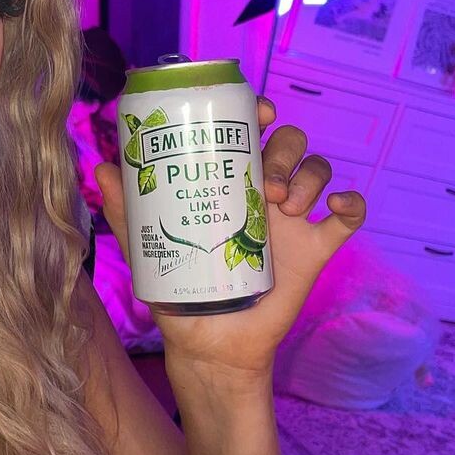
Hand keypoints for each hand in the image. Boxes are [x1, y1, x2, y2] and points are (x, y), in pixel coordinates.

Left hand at [94, 96, 366, 379]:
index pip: (251, 130)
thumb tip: (103, 168)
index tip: (257, 112)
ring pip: (319, 169)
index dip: (259, 110)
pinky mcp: (316, 249)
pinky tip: (332, 207)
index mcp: (228, 182)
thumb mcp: (147, 248)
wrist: (207, 344)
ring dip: (310, 176)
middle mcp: (264, 193)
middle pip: (290, 142)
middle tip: (265, 181)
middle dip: (284, 148)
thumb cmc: (179, 291)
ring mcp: (293, 220)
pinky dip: (351, 201)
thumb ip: (128, 211)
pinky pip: (350, 216)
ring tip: (284, 205)